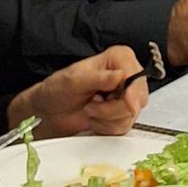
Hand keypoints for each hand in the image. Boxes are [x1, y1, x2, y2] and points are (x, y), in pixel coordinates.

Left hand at [10, 46, 147, 139]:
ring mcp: (126, 97)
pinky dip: (107, 127)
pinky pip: (125, 127)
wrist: (50, 112)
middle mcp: (126, 76)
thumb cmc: (58, 90)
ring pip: (131, 115)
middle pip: (137, 98)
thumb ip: (99, 78)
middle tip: (92, 103)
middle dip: (112, 108)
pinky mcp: (123, 114)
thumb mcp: (74, 80)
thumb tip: (120, 76)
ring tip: (90, 109)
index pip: (136, 75)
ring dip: (106, 118)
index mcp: (118, 58)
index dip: (132, 91)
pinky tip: (95, 119)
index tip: (126, 102)